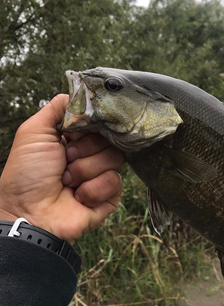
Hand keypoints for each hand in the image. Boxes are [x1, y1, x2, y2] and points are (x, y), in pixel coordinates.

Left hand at [0, 95, 124, 243]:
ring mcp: (99, 177)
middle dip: (85, 149)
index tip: (73, 133)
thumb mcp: (34, 131)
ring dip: (86, 170)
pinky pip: (115, 183)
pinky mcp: (108, 198)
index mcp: (74, 139)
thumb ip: (57, 108)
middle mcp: (89, 156)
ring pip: (115, 160)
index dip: (90, 126)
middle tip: (65, 159)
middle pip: (110, 139)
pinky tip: (78, 196)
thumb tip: (80, 92)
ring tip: (67, 181)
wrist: (29, 213)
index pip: (100, 122)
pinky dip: (93, 189)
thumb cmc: (26, 174)